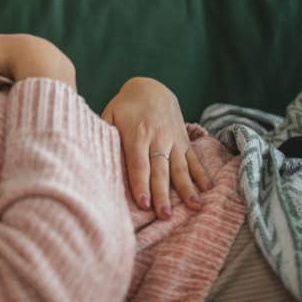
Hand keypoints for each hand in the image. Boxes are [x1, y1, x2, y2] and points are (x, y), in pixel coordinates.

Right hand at [0, 23, 76, 91]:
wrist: (39, 63)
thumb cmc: (2, 56)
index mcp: (0, 44)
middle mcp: (20, 49)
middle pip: (4, 49)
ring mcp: (39, 61)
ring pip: (25, 63)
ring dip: (17, 66)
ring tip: (12, 70)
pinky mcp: (55, 76)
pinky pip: (44, 78)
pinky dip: (37, 80)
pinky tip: (39, 86)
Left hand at [100, 77, 212, 219]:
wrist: (151, 87)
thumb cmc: (125, 106)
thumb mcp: (110, 114)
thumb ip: (104, 133)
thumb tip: (93, 154)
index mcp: (137, 134)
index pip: (138, 164)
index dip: (141, 184)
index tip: (143, 203)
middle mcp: (158, 138)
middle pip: (160, 170)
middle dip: (162, 193)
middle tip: (164, 215)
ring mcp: (173, 140)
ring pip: (180, 167)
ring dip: (187, 188)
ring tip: (193, 206)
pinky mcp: (184, 140)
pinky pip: (194, 159)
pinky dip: (201, 173)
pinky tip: (208, 189)